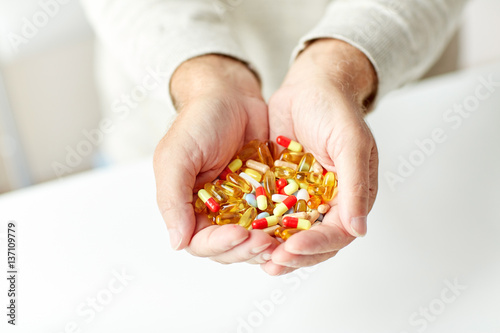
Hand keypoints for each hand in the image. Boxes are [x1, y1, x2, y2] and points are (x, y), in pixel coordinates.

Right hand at [154, 55, 278, 264]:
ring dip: (267, 244)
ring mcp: (242, 206)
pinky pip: (275, 218)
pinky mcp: (266, 196)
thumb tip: (176, 243)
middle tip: (265, 241)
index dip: (220, 245)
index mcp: (189, 208)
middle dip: (247, 249)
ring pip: (254, 240)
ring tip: (283, 239)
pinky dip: (283, 226)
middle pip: (230, 248)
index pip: (201, 242)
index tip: (239, 235)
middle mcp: (215, 213)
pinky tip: (295, 225)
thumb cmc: (198, 122)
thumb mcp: (176, 156)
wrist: (231, 96)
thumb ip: (172, 198)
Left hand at [264, 39, 378, 274]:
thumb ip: (355, 184)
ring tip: (256, 257)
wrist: (311, 86)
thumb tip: (358, 230)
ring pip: (291, 232)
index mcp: (351, 196)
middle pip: (313, 240)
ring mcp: (304, 197)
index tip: (291, 248)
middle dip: (293, 254)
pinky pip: (271, 213)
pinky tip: (244, 233)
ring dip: (275, 247)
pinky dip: (261, 225)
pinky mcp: (282, 188)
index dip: (316, 245)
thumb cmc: (336, 109)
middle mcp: (329, 202)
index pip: (337, 233)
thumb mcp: (350, 143)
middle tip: (271, 263)